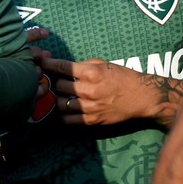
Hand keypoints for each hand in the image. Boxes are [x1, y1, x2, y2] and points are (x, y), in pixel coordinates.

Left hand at [39, 56, 182, 126]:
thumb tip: (66, 67)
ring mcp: (90, 107)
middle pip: (59, 86)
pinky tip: (62, 109)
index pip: (63, 67)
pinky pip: (68, 120)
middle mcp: (89, 90)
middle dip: (56, 82)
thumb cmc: (123, 77)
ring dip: (58, 98)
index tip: (40, 62)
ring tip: (60, 94)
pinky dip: (62, 114)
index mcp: (92, 73)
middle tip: (55, 80)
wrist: (142, 97)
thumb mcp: (104, 64)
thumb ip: (84, 66)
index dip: (49, 64)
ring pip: (60, 103)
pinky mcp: (92, 121)